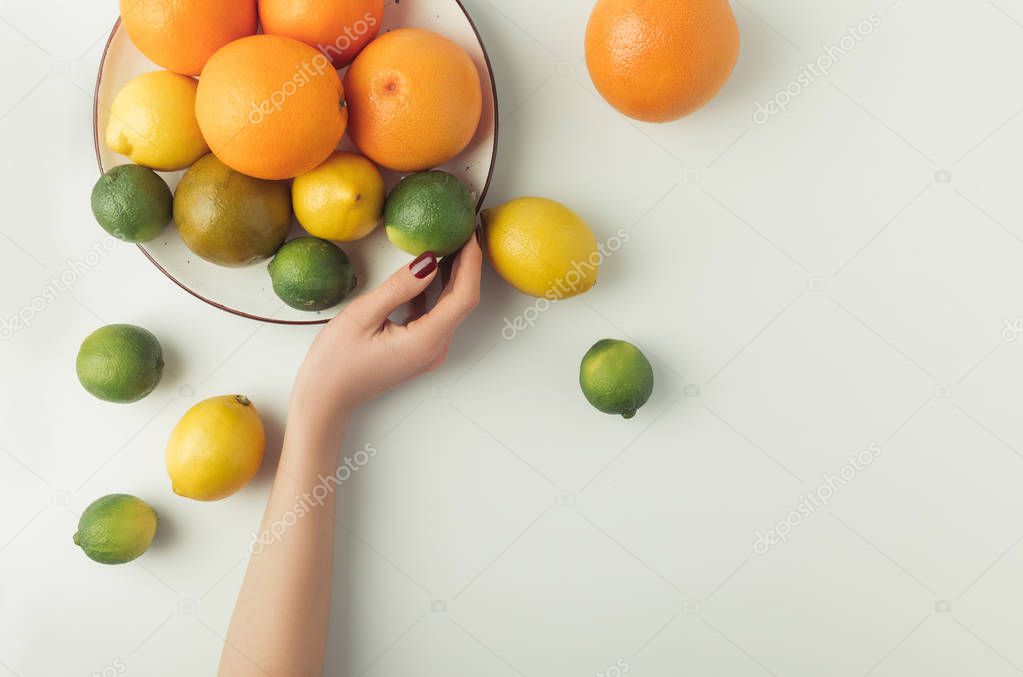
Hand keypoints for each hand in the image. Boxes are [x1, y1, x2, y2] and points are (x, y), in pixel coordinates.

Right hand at [290, 232, 482, 432]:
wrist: (325, 400)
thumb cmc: (335, 362)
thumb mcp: (363, 315)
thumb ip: (399, 287)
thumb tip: (429, 259)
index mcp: (426, 341)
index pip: (463, 296)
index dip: (471, 263)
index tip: (469, 232)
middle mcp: (435, 348)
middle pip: (462, 301)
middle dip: (466, 264)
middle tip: (460, 228)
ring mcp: (429, 351)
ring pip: (451, 307)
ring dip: (452, 275)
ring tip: (448, 240)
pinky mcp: (419, 348)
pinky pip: (436, 315)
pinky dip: (435, 291)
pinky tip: (427, 269)